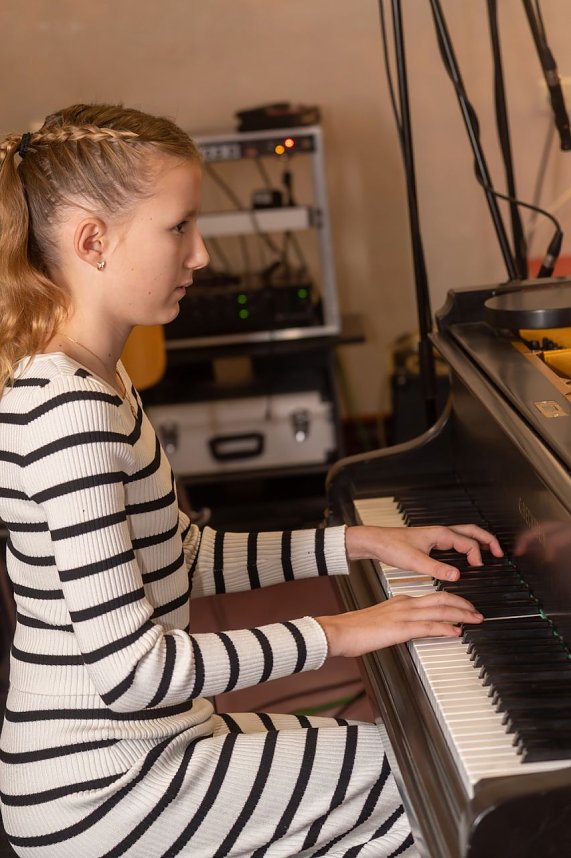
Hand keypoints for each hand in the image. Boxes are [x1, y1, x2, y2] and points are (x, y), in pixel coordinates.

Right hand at [316, 591, 483, 656]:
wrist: (341, 631)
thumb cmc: (356, 629)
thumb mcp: (382, 622)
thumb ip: (399, 623)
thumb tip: (413, 630)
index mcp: (401, 601)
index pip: (433, 597)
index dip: (452, 600)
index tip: (464, 607)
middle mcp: (405, 604)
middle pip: (441, 599)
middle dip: (463, 605)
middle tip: (477, 611)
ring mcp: (403, 615)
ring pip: (440, 610)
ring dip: (461, 614)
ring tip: (474, 619)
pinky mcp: (401, 628)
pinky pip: (429, 626)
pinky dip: (445, 628)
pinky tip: (456, 631)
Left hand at [345, 524, 502, 581]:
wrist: (376, 542)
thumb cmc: (392, 547)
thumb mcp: (416, 561)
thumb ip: (437, 569)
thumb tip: (457, 575)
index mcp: (441, 534)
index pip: (468, 542)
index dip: (477, 555)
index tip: (479, 568)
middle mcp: (440, 532)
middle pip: (472, 531)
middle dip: (488, 540)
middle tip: (499, 553)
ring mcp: (436, 536)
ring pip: (464, 535)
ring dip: (477, 542)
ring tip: (487, 554)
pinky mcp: (430, 542)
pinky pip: (454, 541)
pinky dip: (465, 547)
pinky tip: (463, 558)